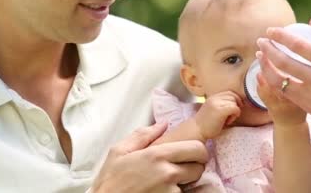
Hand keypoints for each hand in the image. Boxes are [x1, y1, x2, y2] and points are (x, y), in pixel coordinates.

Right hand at [92, 123, 207, 192]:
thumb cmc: (110, 180)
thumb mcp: (119, 151)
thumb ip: (143, 135)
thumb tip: (162, 125)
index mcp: (157, 155)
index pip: (197, 148)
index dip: (198, 149)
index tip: (190, 152)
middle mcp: (168, 173)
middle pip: (199, 167)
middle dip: (194, 165)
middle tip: (182, 166)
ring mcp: (170, 192)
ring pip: (193, 183)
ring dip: (185, 181)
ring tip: (168, 181)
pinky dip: (177, 192)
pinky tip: (162, 190)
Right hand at [193, 91, 242, 139]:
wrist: (196, 131)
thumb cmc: (205, 124)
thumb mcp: (212, 110)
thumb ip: (220, 104)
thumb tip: (235, 103)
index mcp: (212, 97)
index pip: (229, 92)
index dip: (235, 99)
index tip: (234, 109)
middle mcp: (214, 98)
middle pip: (233, 96)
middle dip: (236, 105)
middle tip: (232, 115)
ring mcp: (216, 104)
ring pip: (234, 102)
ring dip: (234, 111)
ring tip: (228, 119)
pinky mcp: (220, 111)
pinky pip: (235, 108)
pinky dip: (235, 114)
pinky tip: (228, 121)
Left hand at [256, 16, 310, 138]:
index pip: (300, 44)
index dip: (280, 36)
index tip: (270, 31)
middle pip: (285, 61)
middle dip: (268, 50)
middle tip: (261, 42)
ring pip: (281, 80)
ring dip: (266, 67)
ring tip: (261, 58)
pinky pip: (286, 94)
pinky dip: (275, 83)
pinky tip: (270, 76)